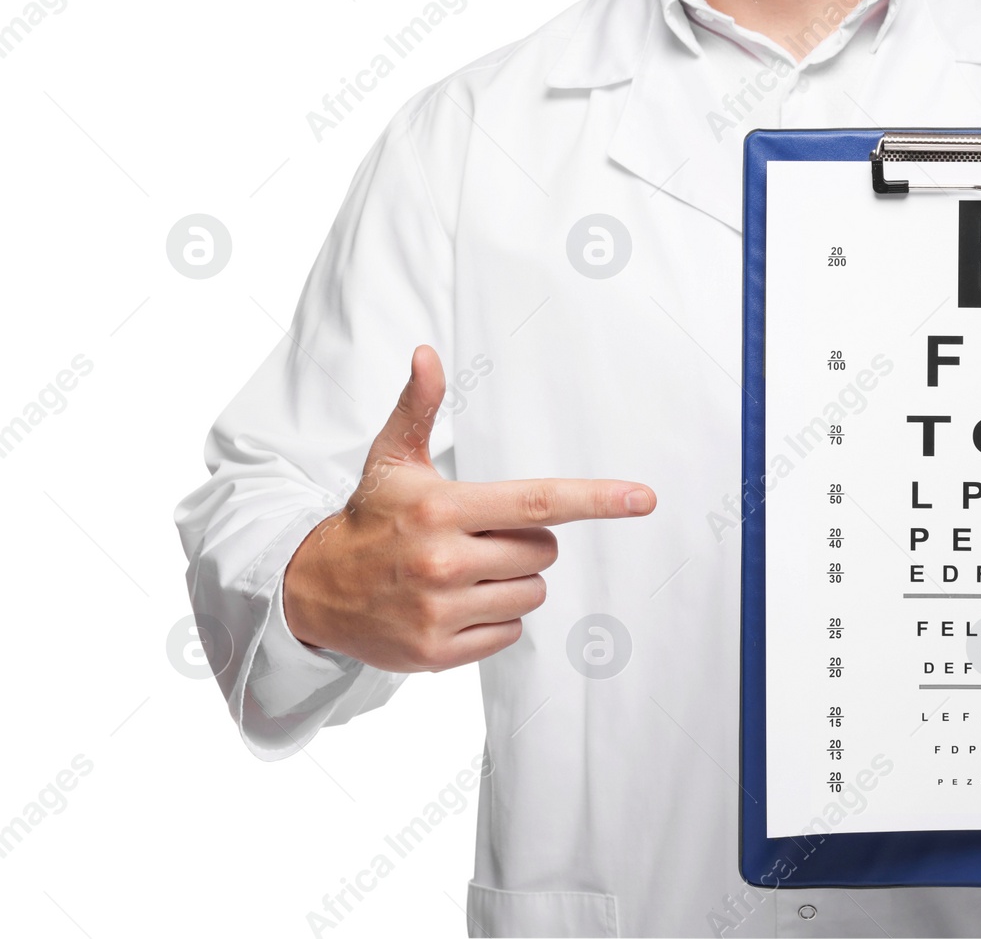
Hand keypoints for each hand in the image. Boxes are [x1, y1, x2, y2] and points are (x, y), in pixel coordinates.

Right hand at [283, 346, 656, 671]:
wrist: (312, 590)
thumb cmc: (369, 518)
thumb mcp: (391, 460)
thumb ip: (418, 407)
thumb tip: (426, 354)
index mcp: (442, 509)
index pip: (538, 502)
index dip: (597, 499)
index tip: (643, 498)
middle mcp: (443, 561)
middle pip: (544, 552)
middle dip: (525, 544)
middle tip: (477, 539)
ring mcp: (440, 611)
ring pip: (531, 594)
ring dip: (510, 584)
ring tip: (462, 574)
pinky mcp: (438, 653)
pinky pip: (509, 635)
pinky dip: (492, 623)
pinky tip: (453, 607)